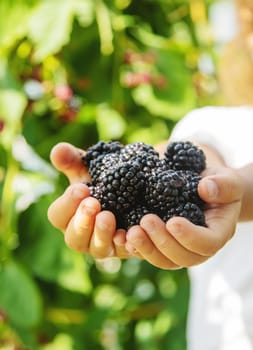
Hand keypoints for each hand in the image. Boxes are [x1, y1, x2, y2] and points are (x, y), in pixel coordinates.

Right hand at [47, 142, 132, 258]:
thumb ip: (72, 160)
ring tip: (108, 216)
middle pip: (74, 238)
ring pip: (97, 250)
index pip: (58, 216)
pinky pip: (124, 252)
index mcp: (69, 216)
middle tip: (93, 203)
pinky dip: (126, 244)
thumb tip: (58, 150)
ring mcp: (104, 245)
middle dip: (82, 221)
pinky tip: (129, 233)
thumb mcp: (88, 167)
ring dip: (101, 234)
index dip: (67, 204)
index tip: (81, 188)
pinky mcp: (126, 248)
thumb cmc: (104, 179)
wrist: (135, 188)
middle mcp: (83, 235)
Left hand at [125, 166, 243, 268]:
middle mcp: (198, 248)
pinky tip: (120, 237)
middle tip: (146, 221)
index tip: (173, 222)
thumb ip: (223, 185)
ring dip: (146, 248)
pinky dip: (135, 248)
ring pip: (163, 260)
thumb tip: (205, 188)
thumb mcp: (228, 180)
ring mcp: (179, 248)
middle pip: (182, 257)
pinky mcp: (162, 244)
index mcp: (217, 234)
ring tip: (130, 232)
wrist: (204, 189)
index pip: (207, 244)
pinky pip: (149, 253)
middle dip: (162, 242)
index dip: (190, 237)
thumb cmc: (218, 184)